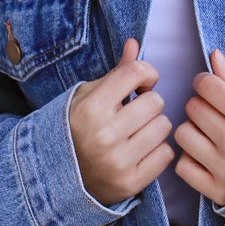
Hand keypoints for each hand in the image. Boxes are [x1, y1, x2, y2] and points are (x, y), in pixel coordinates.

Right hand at [69, 39, 174, 205]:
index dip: (145, 73)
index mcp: (90, 108)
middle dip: (149, 103)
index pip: (136, 72)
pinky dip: (157, 151)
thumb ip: (116, 72)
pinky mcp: (130, 182)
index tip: (140, 84)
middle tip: (134, 112)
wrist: (58, 177)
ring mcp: (117, 161)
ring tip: (137, 132)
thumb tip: (135, 43)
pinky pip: (166, 154)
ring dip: (154, 127)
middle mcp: (104, 135)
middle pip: (156, 101)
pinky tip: (139, 151)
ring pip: (164, 127)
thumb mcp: (88, 96)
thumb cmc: (77, 128)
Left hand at [174, 49, 224, 205]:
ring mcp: (224, 169)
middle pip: (192, 107)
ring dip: (193, 131)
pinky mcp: (217, 191)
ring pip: (183, 134)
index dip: (206, 83)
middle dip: (201, 106)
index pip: (206, 85)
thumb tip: (214, 55)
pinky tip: (207, 157)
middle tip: (216, 115)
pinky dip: (190, 160)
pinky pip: (182, 166)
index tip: (213, 90)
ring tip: (210, 135)